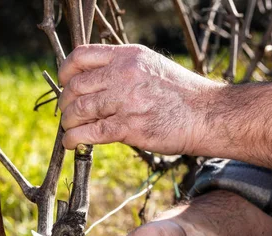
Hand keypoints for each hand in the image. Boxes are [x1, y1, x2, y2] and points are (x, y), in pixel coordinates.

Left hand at [58, 44, 220, 154]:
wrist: (207, 115)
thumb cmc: (182, 94)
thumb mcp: (152, 67)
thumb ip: (123, 70)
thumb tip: (94, 82)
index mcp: (128, 56)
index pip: (81, 56)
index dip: (66, 71)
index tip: (64, 82)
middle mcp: (124, 75)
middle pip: (76, 86)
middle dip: (66, 102)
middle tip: (67, 112)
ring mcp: (126, 101)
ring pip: (79, 110)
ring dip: (68, 122)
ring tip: (70, 129)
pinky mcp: (129, 127)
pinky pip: (90, 133)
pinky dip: (74, 139)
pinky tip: (71, 143)